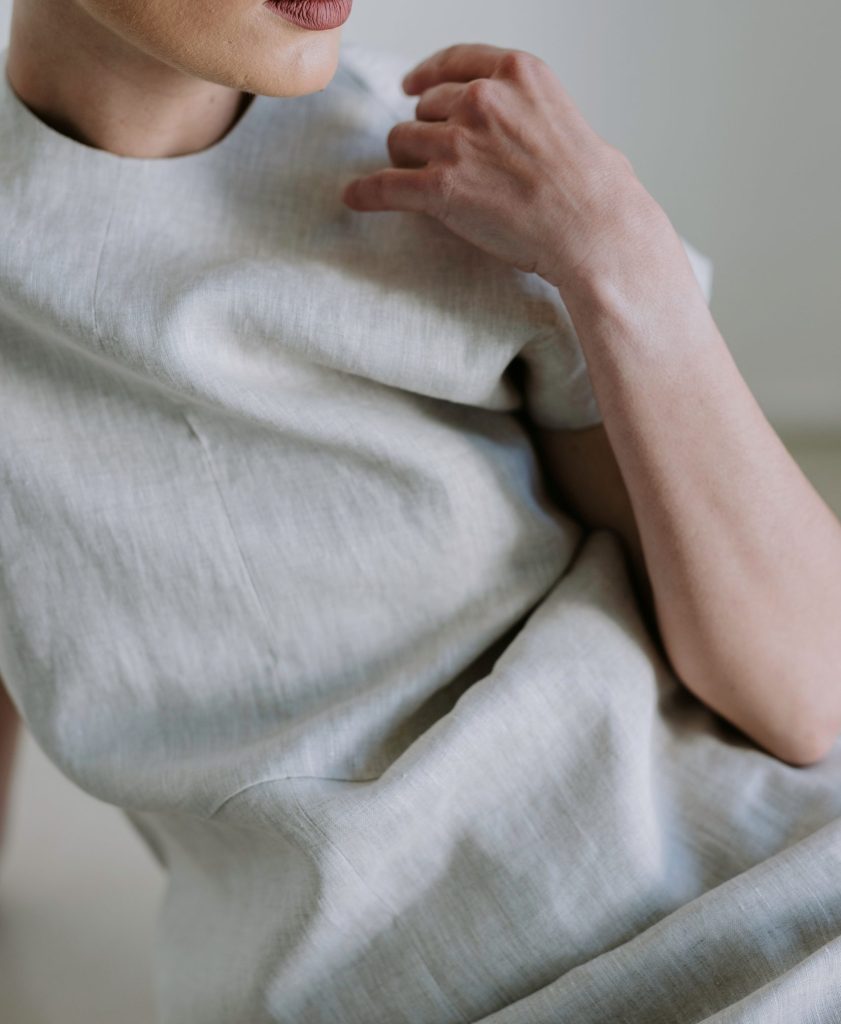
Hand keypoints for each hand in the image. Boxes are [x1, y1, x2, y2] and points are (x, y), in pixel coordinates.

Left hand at [341, 43, 666, 292]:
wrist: (594, 228)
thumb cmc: (593, 186)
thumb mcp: (566, 120)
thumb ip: (531, 110)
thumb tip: (525, 125)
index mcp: (516, 73)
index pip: (455, 61)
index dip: (427, 74)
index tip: (412, 85)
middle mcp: (482, 98)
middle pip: (426, 106)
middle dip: (427, 131)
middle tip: (439, 159)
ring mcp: (459, 142)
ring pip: (402, 141)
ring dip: (406, 161)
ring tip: (417, 182)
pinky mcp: (442, 187)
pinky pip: (386, 186)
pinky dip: (367, 193)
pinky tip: (354, 197)